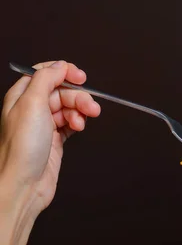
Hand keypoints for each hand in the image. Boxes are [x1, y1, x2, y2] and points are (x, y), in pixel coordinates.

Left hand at [0, 60, 100, 243]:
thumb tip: (59, 65)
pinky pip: (71, 121)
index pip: (45, 73)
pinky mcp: (54, 139)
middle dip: (78, 95)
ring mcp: (43, 124)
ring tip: (86, 118)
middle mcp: (31, 108)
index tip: (79, 76)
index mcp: (22, 95)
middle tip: (89, 104)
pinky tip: (79, 127)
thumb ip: (46, 78)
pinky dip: (78, 121)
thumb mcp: (32, 102)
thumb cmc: (21, 149)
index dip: (63, 71)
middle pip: (62, 90)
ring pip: (69, 106)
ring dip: (81, 109)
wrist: (23, 186)